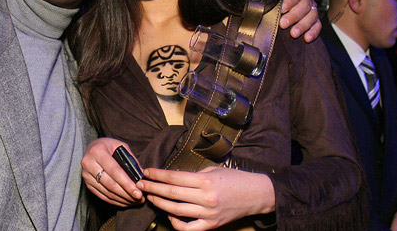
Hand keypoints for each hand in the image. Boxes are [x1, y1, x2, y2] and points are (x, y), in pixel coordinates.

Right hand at [81, 138, 143, 206]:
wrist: (91, 148)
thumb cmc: (108, 146)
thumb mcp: (120, 146)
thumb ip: (131, 159)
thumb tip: (141, 175)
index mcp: (97, 152)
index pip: (114, 171)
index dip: (127, 183)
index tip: (138, 192)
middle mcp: (89, 164)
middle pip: (110, 184)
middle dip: (127, 193)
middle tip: (139, 198)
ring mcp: (87, 176)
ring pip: (107, 192)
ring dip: (122, 199)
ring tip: (135, 201)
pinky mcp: (87, 184)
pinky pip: (103, 196)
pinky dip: (115, 201)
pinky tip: (125, 201)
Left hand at [139, 166, 274, 229]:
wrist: (256, 194)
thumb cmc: (235, 179)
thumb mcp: (213, 170)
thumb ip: (193, 175)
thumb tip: (173, 178)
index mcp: (206, 181)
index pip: (174, 177)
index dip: (158, 175)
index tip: (147, 172)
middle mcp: (206, 198)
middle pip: (171, 194)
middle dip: (153, 188)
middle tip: (141, 184)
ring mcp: (208, 214)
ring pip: (176, 210)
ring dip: (159, 203)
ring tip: (150, 197)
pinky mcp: (211, 225)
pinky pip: (188, 228)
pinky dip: (175, 221)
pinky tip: (169, 213)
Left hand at [265, 0, 319, 41]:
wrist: (278, 11)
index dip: (290, 0)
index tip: (281, 9)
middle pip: (305, 5)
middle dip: (294, 16)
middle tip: (283, 24)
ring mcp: (312, 9)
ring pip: (312, 16)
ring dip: (302, 25)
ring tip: (293, 34)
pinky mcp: (315, 21)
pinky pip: (317, 26)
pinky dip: (313, 32)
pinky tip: (306, 38)